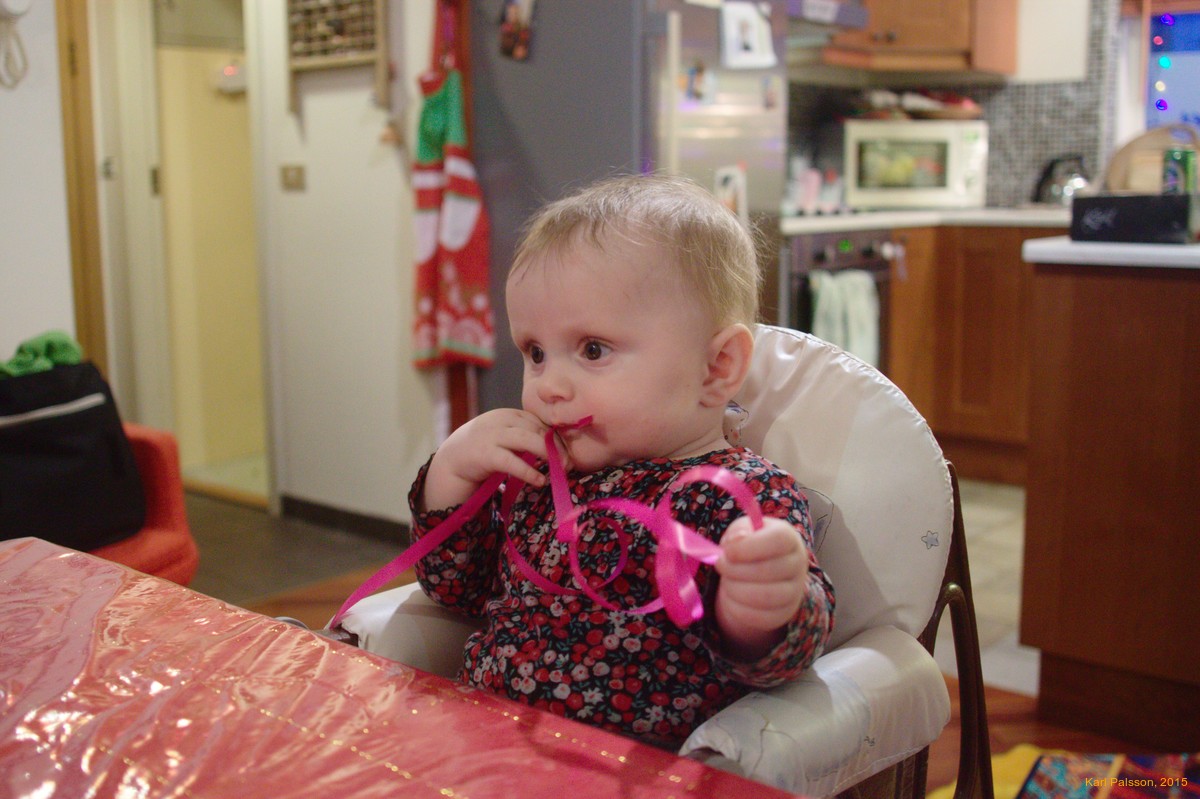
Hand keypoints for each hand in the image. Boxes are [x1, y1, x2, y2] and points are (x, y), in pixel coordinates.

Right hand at [422, 409, 558, 510]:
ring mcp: (491, 436)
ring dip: (548, 454)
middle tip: (570, 462)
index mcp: (508, 414)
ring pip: (527, 440)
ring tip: (562, 468)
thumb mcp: (505, 436)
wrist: (452, 460)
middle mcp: (501, 420)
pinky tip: (540, 480)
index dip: (556, 436)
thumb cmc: (485, 449)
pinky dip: (529, 471)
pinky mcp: (485, 455)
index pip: (539, 421)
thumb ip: (525, 436)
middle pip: (537, 429)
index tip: (568, 451)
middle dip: (557, 446)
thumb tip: (558, 447)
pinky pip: (512, 462)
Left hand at [713, 516, 809, 661]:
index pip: (778, 540)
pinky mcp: (783, 614)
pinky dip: (738, 609)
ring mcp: (794, 592)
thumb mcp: (743, 531)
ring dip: (736, 589)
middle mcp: (798, 564)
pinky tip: (730, 597)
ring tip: (726, 581)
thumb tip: (737, 539)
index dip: (749, 546)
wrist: (760, 574)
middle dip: (736, 569)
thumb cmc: (750, 546)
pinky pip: (761, 617)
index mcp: (789, 538)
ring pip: (767, 596)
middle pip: (770, 570)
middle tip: (720, 564)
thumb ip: (738, 531)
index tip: (727, 551)